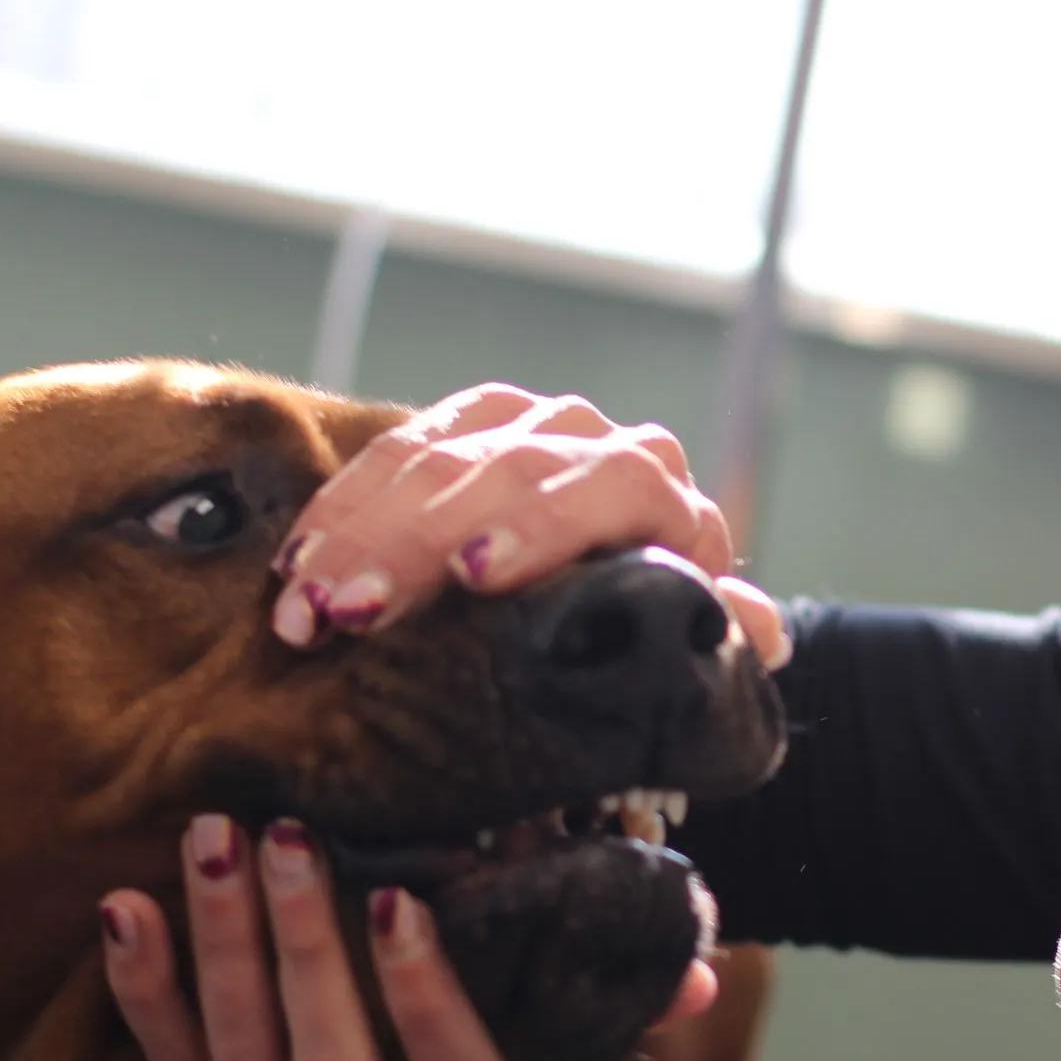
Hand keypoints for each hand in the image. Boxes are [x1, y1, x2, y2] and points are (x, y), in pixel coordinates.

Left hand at [98, 814, 719, 1060]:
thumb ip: (639, 1000)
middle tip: (282, 829)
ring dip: (220, 943)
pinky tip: (123, 905)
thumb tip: (705, 967)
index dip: (422, 988)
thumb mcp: (585, 1046)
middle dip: (300, 941)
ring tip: (213, 837)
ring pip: (242, 1053)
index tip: (403, 896)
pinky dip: (139, 988)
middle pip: (329, 1056)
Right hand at [272, 382, 788, 668]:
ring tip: (303, 605)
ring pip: (434, 458)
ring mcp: (521, 423)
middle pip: (502, 471)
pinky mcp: (458, 424)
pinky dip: (341, 512)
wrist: (617, 579)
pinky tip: (297, 565)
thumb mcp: (682, 633)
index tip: (479, 575)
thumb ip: (711, 627)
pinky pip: (390, 453)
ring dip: (359, 533)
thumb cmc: (646, 626)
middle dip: (415, 541)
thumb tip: (764, 637)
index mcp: (660, 490)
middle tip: (349, 609)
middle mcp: (594, 439)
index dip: (542, 526)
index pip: (609, 487)